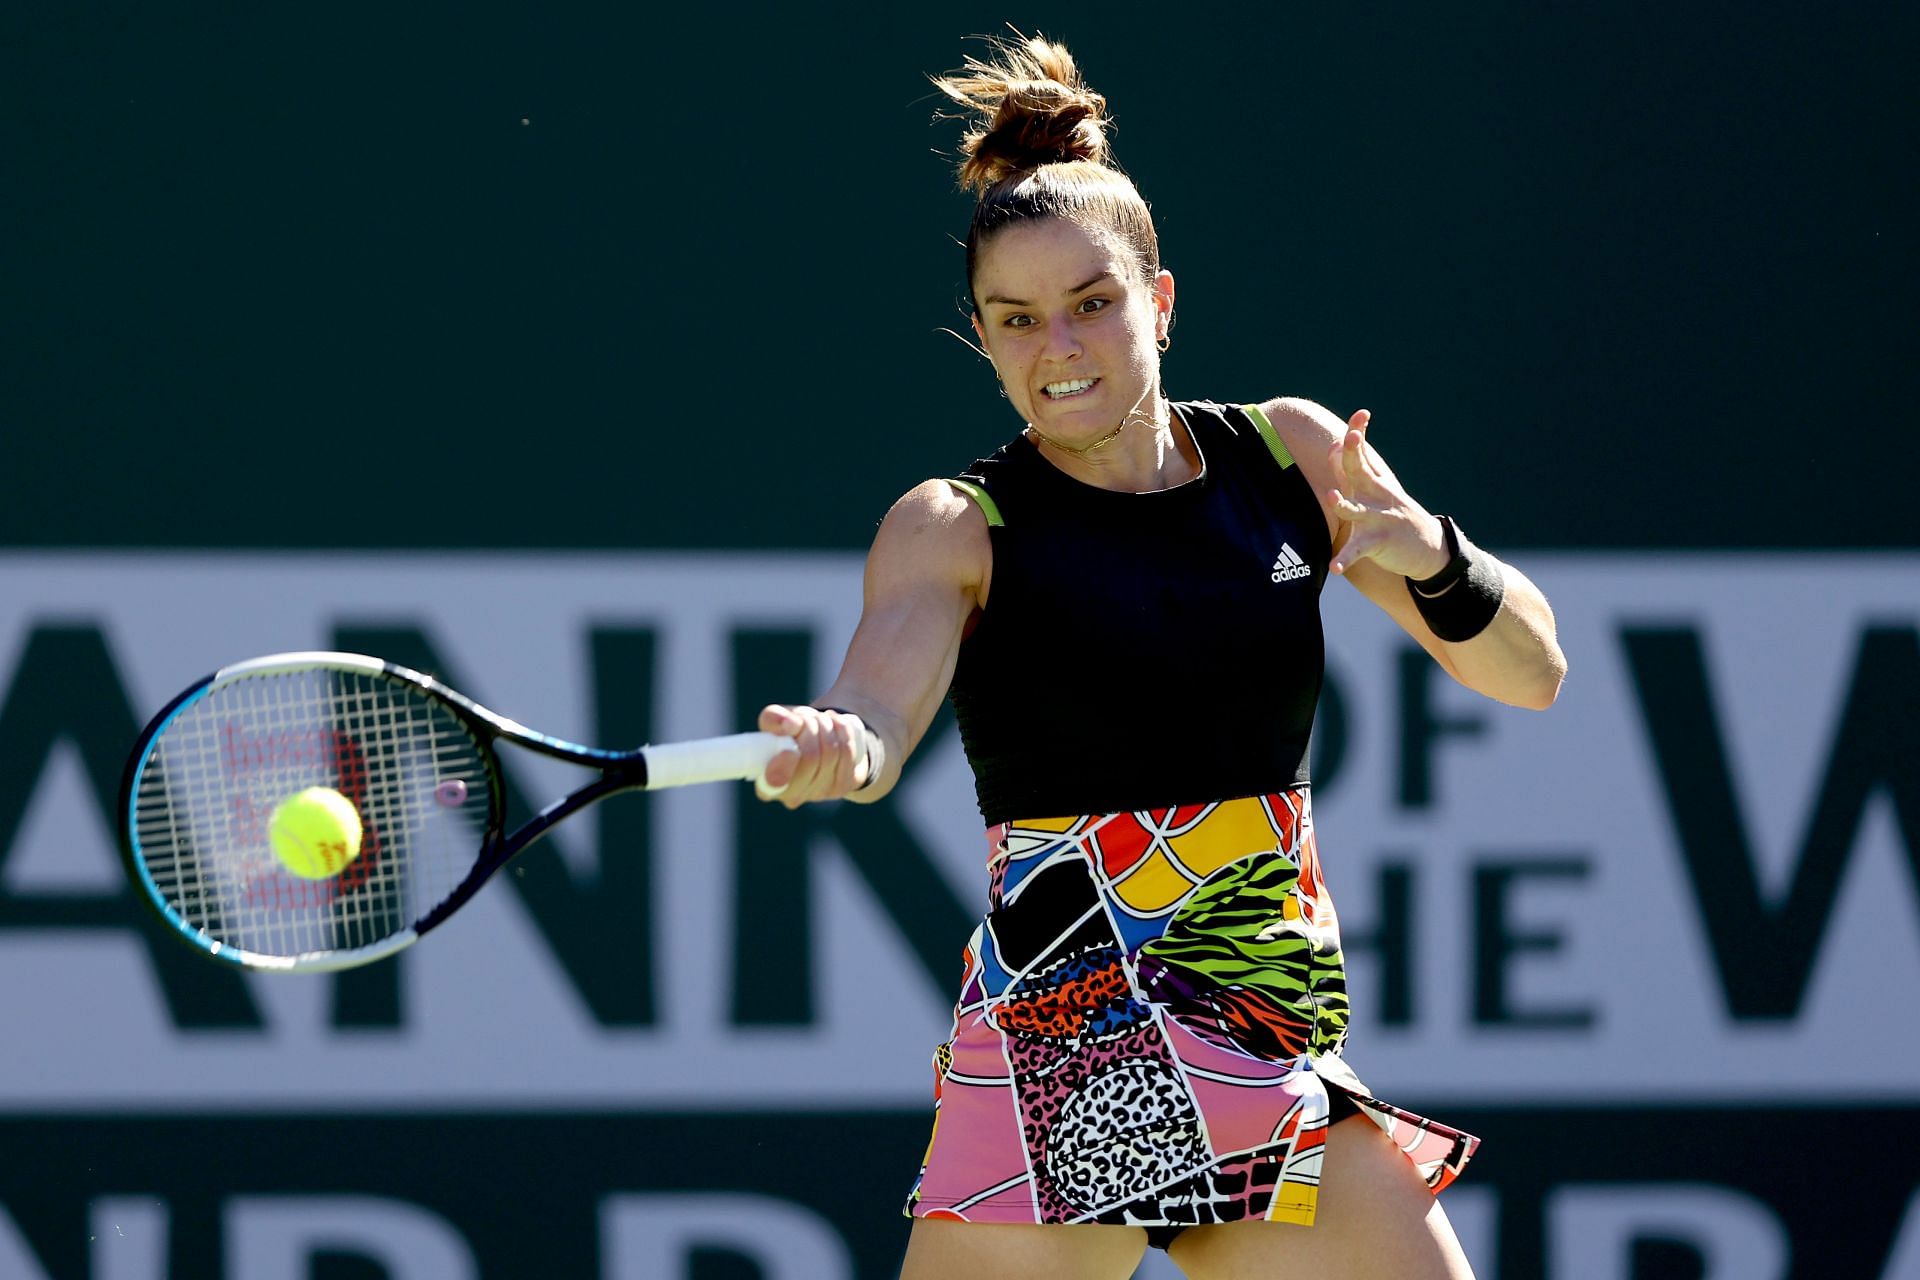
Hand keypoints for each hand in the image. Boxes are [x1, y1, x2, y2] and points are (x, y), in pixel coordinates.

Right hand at [754, 704, 872, 807]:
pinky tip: (834, 725)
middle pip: (810, 758)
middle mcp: (792, 796)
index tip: (790, 748)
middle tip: (805, 718)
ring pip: (831, 752)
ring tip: (819, 719)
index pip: (773, 784)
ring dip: (826, 725)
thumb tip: (790, 725)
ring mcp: (820, 793)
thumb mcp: (776, 722)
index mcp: (766, 784)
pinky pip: (847, 751)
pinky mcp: (842, 786)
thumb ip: (773, 719)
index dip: (783, 767)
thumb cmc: (791, 732)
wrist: (821, 741)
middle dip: (810, 728)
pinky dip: (842, 730)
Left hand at [1325, 409, 1448, 580]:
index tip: (1361, 415)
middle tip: (1350, 437)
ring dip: (1344, 504)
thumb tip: (1336, 445)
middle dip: (1356, 454)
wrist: (1428, 547)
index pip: (1363, 454)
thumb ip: (1357, 468)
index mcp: (1373, 482)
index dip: (1359, 434)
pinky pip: (1358, 551)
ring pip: (1357, 511)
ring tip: (1331, 497)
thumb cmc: (1394, 514)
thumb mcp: (1379, 489)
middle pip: (1361, 471)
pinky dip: (1345, 559)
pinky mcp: (1378, 543)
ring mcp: (1378, 519)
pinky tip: (1334, 568)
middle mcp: (1376, 496)